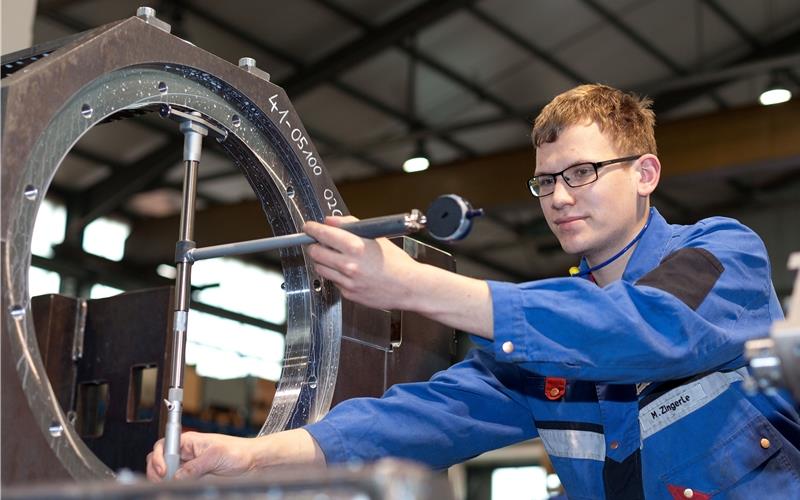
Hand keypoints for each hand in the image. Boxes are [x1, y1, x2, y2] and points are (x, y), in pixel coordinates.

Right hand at [146, 429, 325, 480]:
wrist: (253, 462)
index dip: (158, 458)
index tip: (163, 470)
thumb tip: (178, 475)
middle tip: (166, 480)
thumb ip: (195, 466)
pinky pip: (179, 482)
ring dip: (167, 480)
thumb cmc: (239, 451)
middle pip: (161, 461)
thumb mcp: (216, 456)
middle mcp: (187, 453)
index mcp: (189, 441)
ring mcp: (190, 466)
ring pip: (168, 474)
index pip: (163, 446)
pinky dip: (176, 485)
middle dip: (158, 471)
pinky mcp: (195, 477)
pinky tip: (181, 486)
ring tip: (174, 484)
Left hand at [304, 216, 421, 310]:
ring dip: (324, 261)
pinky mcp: (348, 294)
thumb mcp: (376, 237)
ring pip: (320, 268)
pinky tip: (349, 272)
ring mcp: (347, 281)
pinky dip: (337, 275)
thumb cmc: (397, 262)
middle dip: (316, 245)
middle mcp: (349, 265)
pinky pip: (333, 281)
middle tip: (321, 243)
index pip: (323, 234)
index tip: (309, 227)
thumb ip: (350, 226)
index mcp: (356, 246)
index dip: (312, 229)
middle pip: (315, 252)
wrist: (410, 286)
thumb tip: (330, 221)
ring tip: (336, 258)